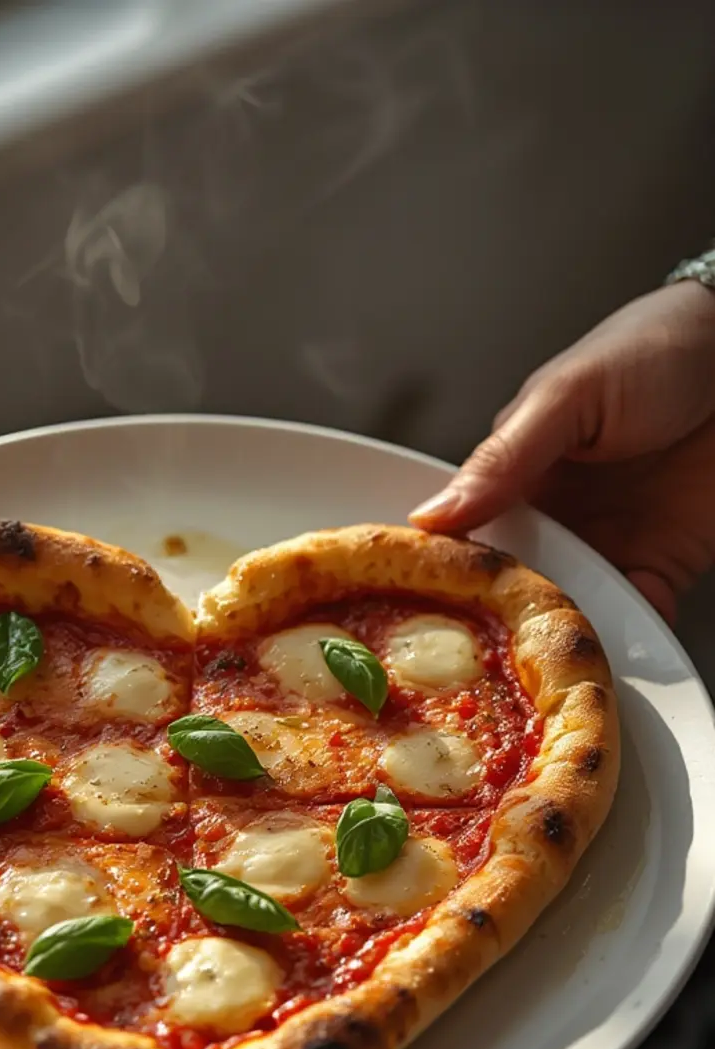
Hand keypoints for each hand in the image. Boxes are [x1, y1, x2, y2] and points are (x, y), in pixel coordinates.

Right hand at [410, 281, 714, 623]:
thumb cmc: (657, 347)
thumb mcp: (565, 395)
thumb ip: (501, 458)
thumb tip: (430, 514)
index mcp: (518, 472)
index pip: (471, 536)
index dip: (454, 577)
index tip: (440, 611)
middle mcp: (558, 514)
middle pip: (518, 586)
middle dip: (508, 622)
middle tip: (500, 652)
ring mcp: (610, 540)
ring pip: (573, 606)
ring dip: (568, 632)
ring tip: (560, 656)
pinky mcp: (663, 561)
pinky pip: (640, 610)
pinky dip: (635, 632)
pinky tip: (628, 640)